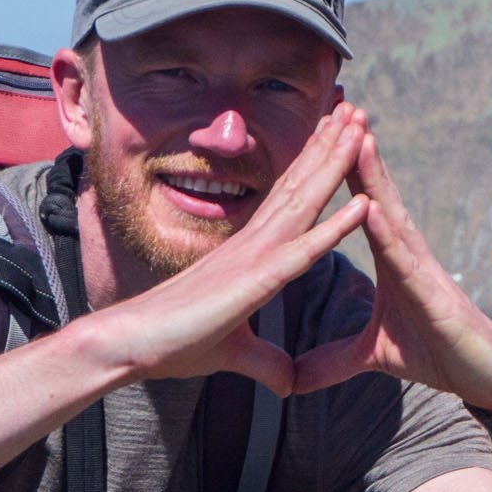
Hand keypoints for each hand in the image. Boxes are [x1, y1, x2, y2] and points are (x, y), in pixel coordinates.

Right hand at [86, 104, 370, 391]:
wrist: (127, 349)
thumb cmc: (173, 345)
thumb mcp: (234, 354)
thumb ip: (265, 361)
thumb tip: (288, 381)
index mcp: (252, 253)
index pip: (292, 200)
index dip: (318, 167)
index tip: (342, 137)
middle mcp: (255, 244)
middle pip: (301, 185)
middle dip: (331, 146)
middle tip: (358, 109)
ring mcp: (254, 258)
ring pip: (306, 202)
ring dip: (337, 164)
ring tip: (361, 127)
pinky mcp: (254, 282)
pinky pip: (304, 250)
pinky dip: (335, 227)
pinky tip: (363, 205)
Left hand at [290, 129, 491, 408]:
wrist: (484, 377)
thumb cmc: (435, 355)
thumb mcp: (371, 357)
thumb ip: (331, 361)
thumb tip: (293, 377)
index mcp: (390, 258)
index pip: (359, 204)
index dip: (339, 168)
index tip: (316, 132)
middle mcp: (406, 252)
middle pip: (375, 193)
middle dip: (356, 151)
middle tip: (337, 107)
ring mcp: (422, 269)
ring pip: (392, 213)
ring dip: (374, 176)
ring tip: (355, 136)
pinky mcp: (434, 294)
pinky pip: (405, 259)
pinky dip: (387, 232)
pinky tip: (370, 207)